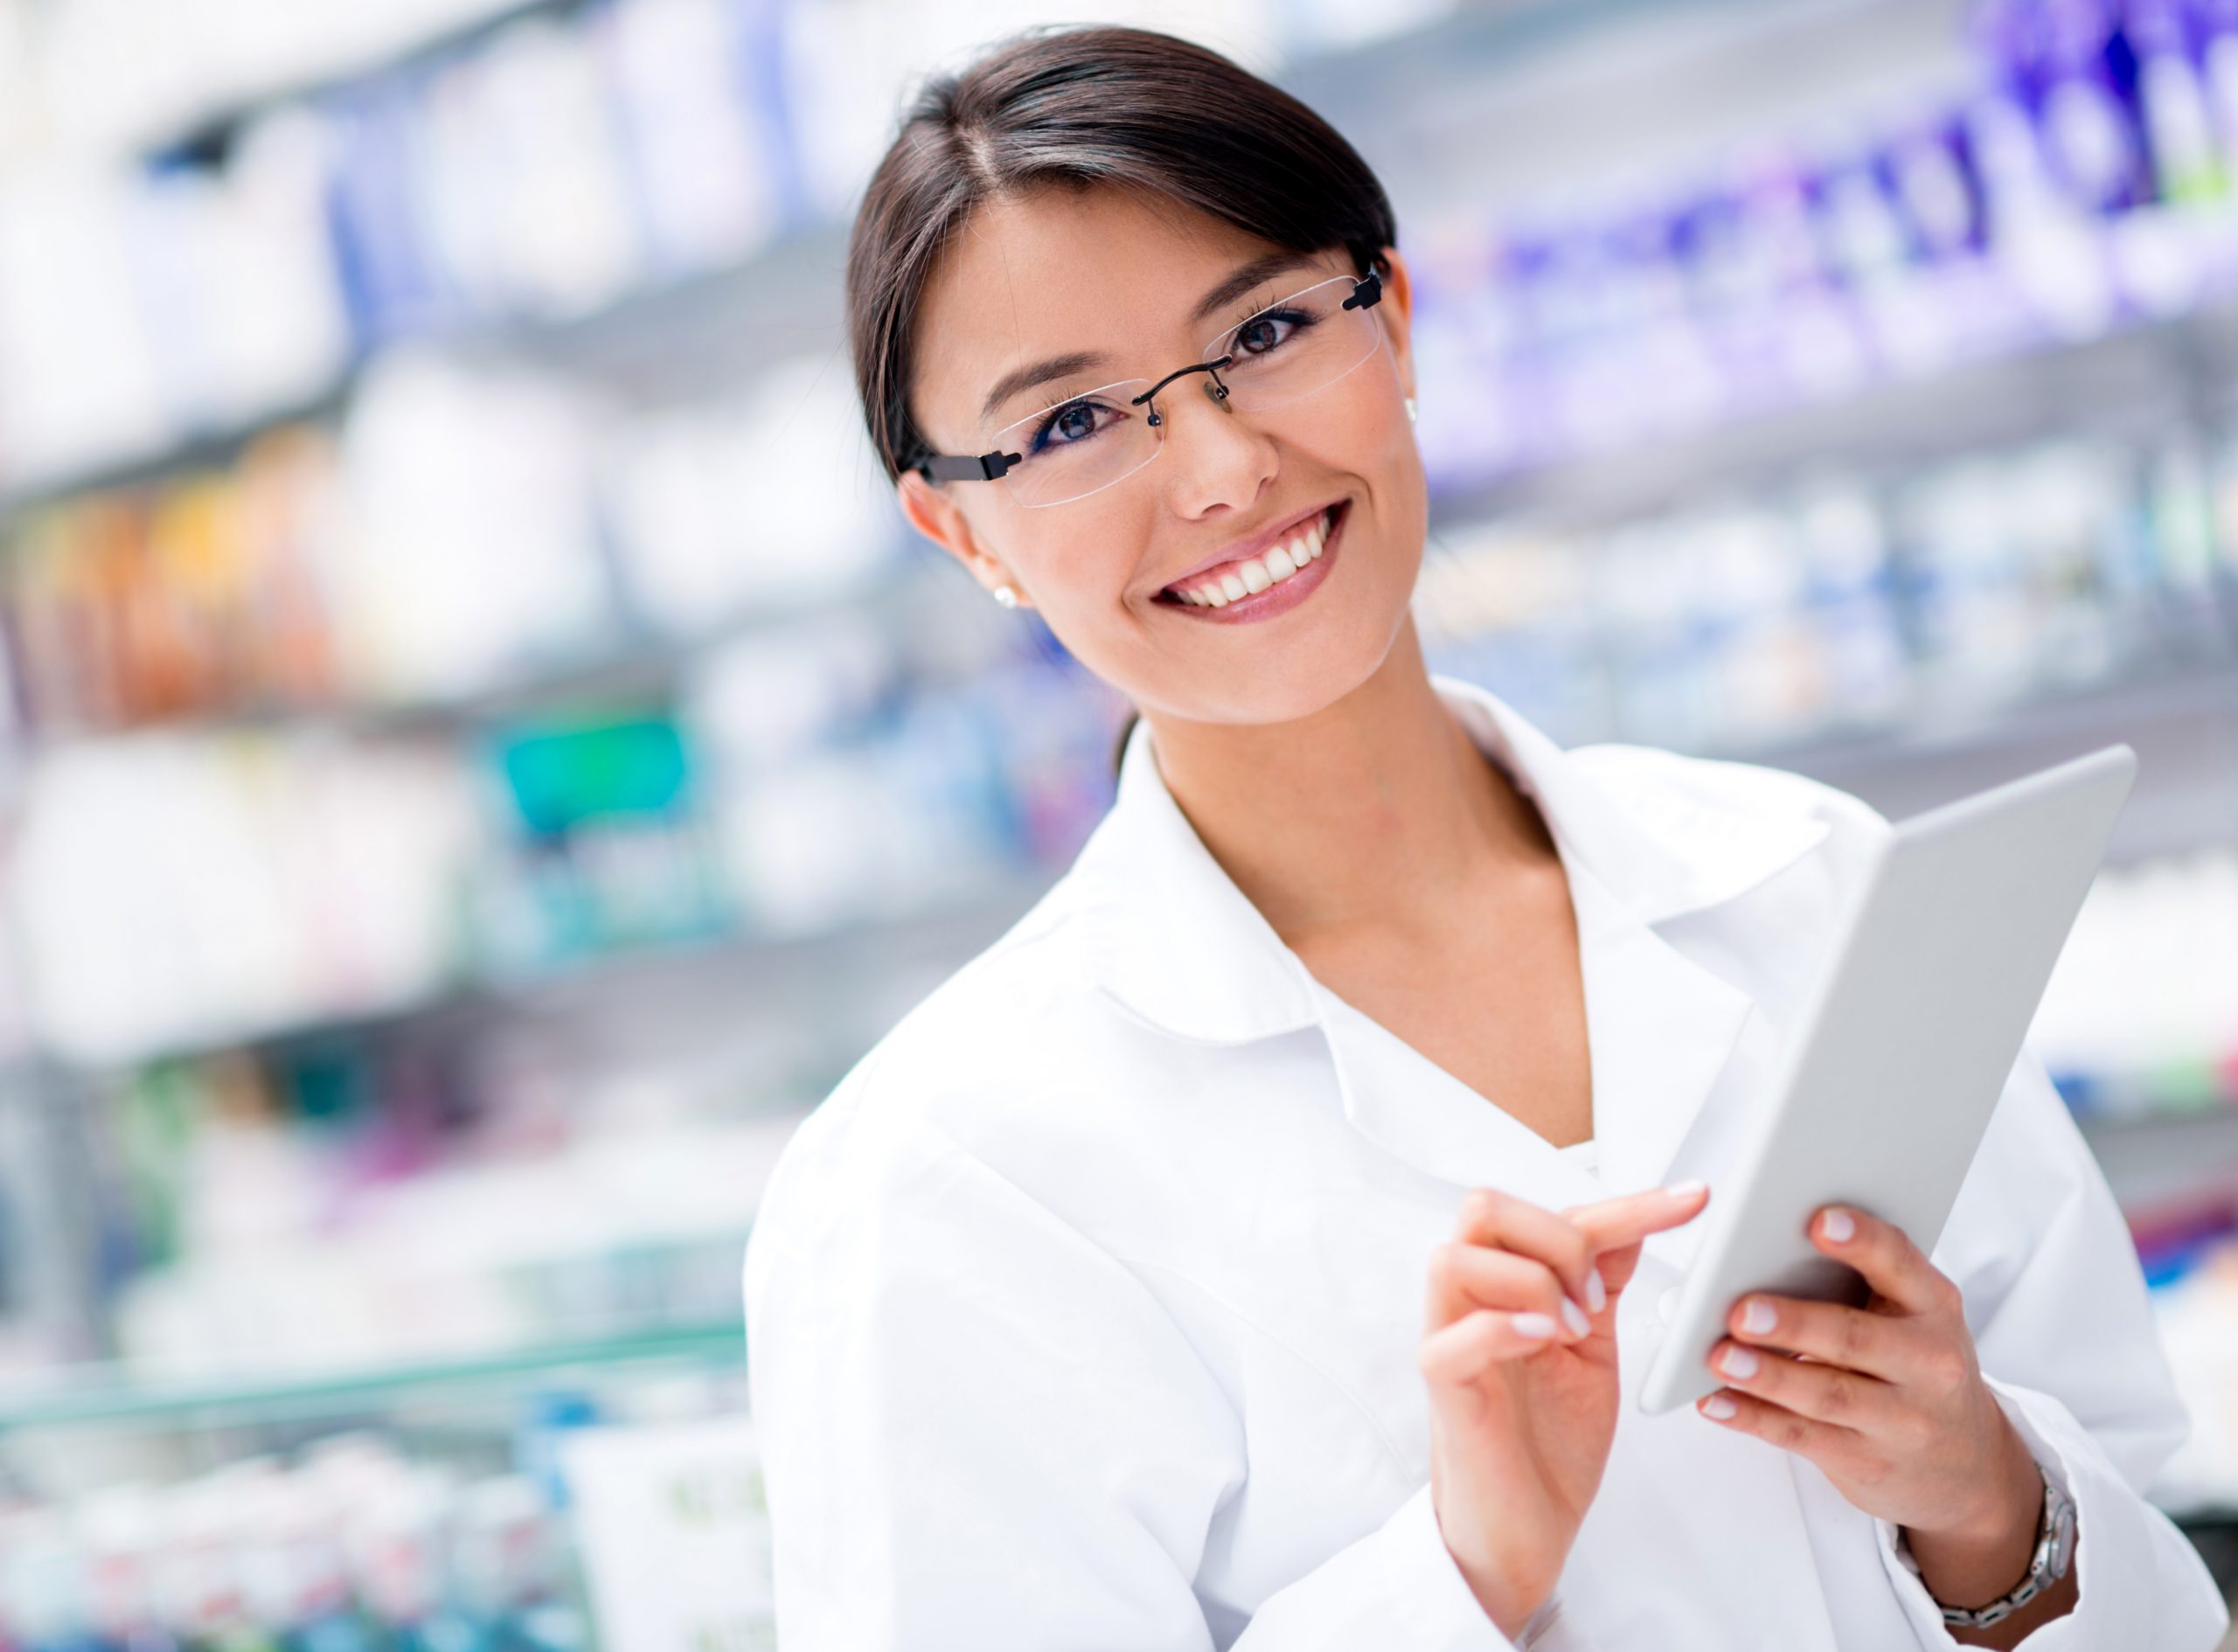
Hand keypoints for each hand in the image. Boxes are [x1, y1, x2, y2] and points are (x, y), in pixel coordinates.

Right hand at [1418, 1180, 1711, 1638]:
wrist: (1526, 1530)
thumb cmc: (1548, 1441)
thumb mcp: (1592, 1348)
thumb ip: (1601, 1285)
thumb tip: (1632, 1223)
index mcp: (1507, 1284)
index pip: (1555, 1213)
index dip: (1629, 1203)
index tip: (1695, 1201)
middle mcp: (1470, 1301)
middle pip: (1484, 1208)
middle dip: (1559, 1239)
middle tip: (1598, 1302)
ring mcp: (1450, 1340)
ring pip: (1455, 1257)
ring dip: (1532, 1281)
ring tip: (1571, 1331)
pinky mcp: (1445, 1389)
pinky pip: (1452, 1338)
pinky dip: (1504, 1325)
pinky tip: (1546, 1339)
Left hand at [1692, 1205, 2040, 1565]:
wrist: (1971, 1465)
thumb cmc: (1921, 1366)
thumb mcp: (1917, 1316)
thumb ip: (1864, 1280)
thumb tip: (1768, 1249)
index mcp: (1934, 1307)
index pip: (1899, 1263)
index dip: (1861, 1241)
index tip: (1818, 1221)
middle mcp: (1928, 1362)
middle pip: (1854, 1337)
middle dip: (1795, 1324)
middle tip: (1741, 1311)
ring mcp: (1903, 1420)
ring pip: (1827, 1394)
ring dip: (1767, 1376)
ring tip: (1719, 1356)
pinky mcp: (1869, 1462)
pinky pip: (1803, 1437)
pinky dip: (1753, 1418)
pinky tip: (1715, 1401)